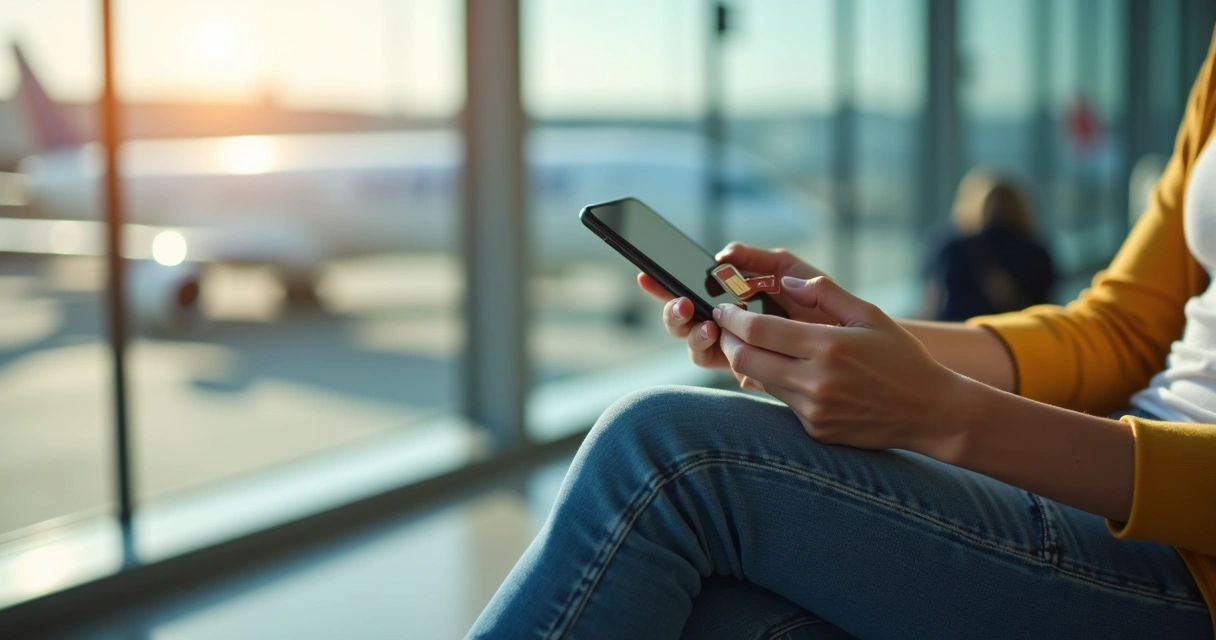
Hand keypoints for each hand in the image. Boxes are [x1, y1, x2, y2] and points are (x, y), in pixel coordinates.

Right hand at [636, 243, 832, 379]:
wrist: (862, 340)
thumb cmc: (825, 303)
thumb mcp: (794, 271)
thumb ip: (762, 259)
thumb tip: (725, 252)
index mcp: (731, 300)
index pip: (688, 293)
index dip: (662, 286)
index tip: (646, 275)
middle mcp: (727, 329)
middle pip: (684, 323)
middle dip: (674, 314)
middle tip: (683, 305)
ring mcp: (738, 352)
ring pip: (698, 347)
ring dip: (692, 334)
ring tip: (704, 324)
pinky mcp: (753, 372)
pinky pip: (723, 365)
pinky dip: (715, 351)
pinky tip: (719, 337)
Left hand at [713, 276, 969, 458]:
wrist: (930, 412)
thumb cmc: (901, 358)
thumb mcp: (869, 315)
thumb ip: (826, 294)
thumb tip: (787, 281)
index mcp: (828, 347)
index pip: (758, 330)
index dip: (732, 317)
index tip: (722, 307)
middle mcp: (816, 381)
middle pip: (745, 359)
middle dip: (728, 339)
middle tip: (725, 326)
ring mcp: (814, 410)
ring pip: (759, 380)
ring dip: (748, 361)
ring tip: (750, 343)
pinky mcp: (815, 429)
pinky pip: (781, 401)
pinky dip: (775, 382)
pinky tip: (783, 369)